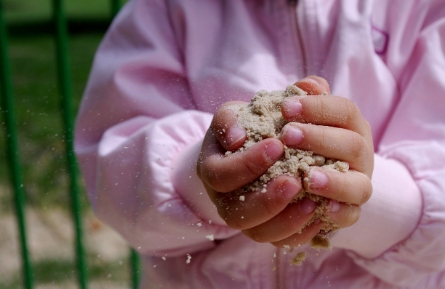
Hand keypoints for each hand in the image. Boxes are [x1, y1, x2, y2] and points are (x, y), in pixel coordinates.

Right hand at [196, 77, 355, 247]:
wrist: (250, 148)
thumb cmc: (244, 128)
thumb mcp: (236, 114)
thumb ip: (239, 113)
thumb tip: (241, 130)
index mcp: (213, 172)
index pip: (221, 176)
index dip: (247, 164)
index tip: (278, 144)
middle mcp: (226, 201)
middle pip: (237, 215)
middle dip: (267, 200)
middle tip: (295, 179)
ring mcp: (247, 219)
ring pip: (260, 234)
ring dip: (286, 221)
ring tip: (313, 201)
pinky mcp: (268, 229)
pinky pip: (281, 242)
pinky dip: (301, 232)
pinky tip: (321, 214)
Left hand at [277, 76, 373, 245]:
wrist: (288, 174)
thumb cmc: (285, 139)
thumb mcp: (280, 117)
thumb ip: (295, 99)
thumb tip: (305, 85)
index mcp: (349, 126)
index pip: (344, 110)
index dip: (319, 106)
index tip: (286, 107)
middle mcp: (358, 156)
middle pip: (352, 145)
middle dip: (321, 139)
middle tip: (287, 135)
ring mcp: (355, 185)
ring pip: (359, 186)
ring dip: (335, 182)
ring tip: (309, 177)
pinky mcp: (346, 212)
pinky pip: (350, 216)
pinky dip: (339, 213)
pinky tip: (320, 209)